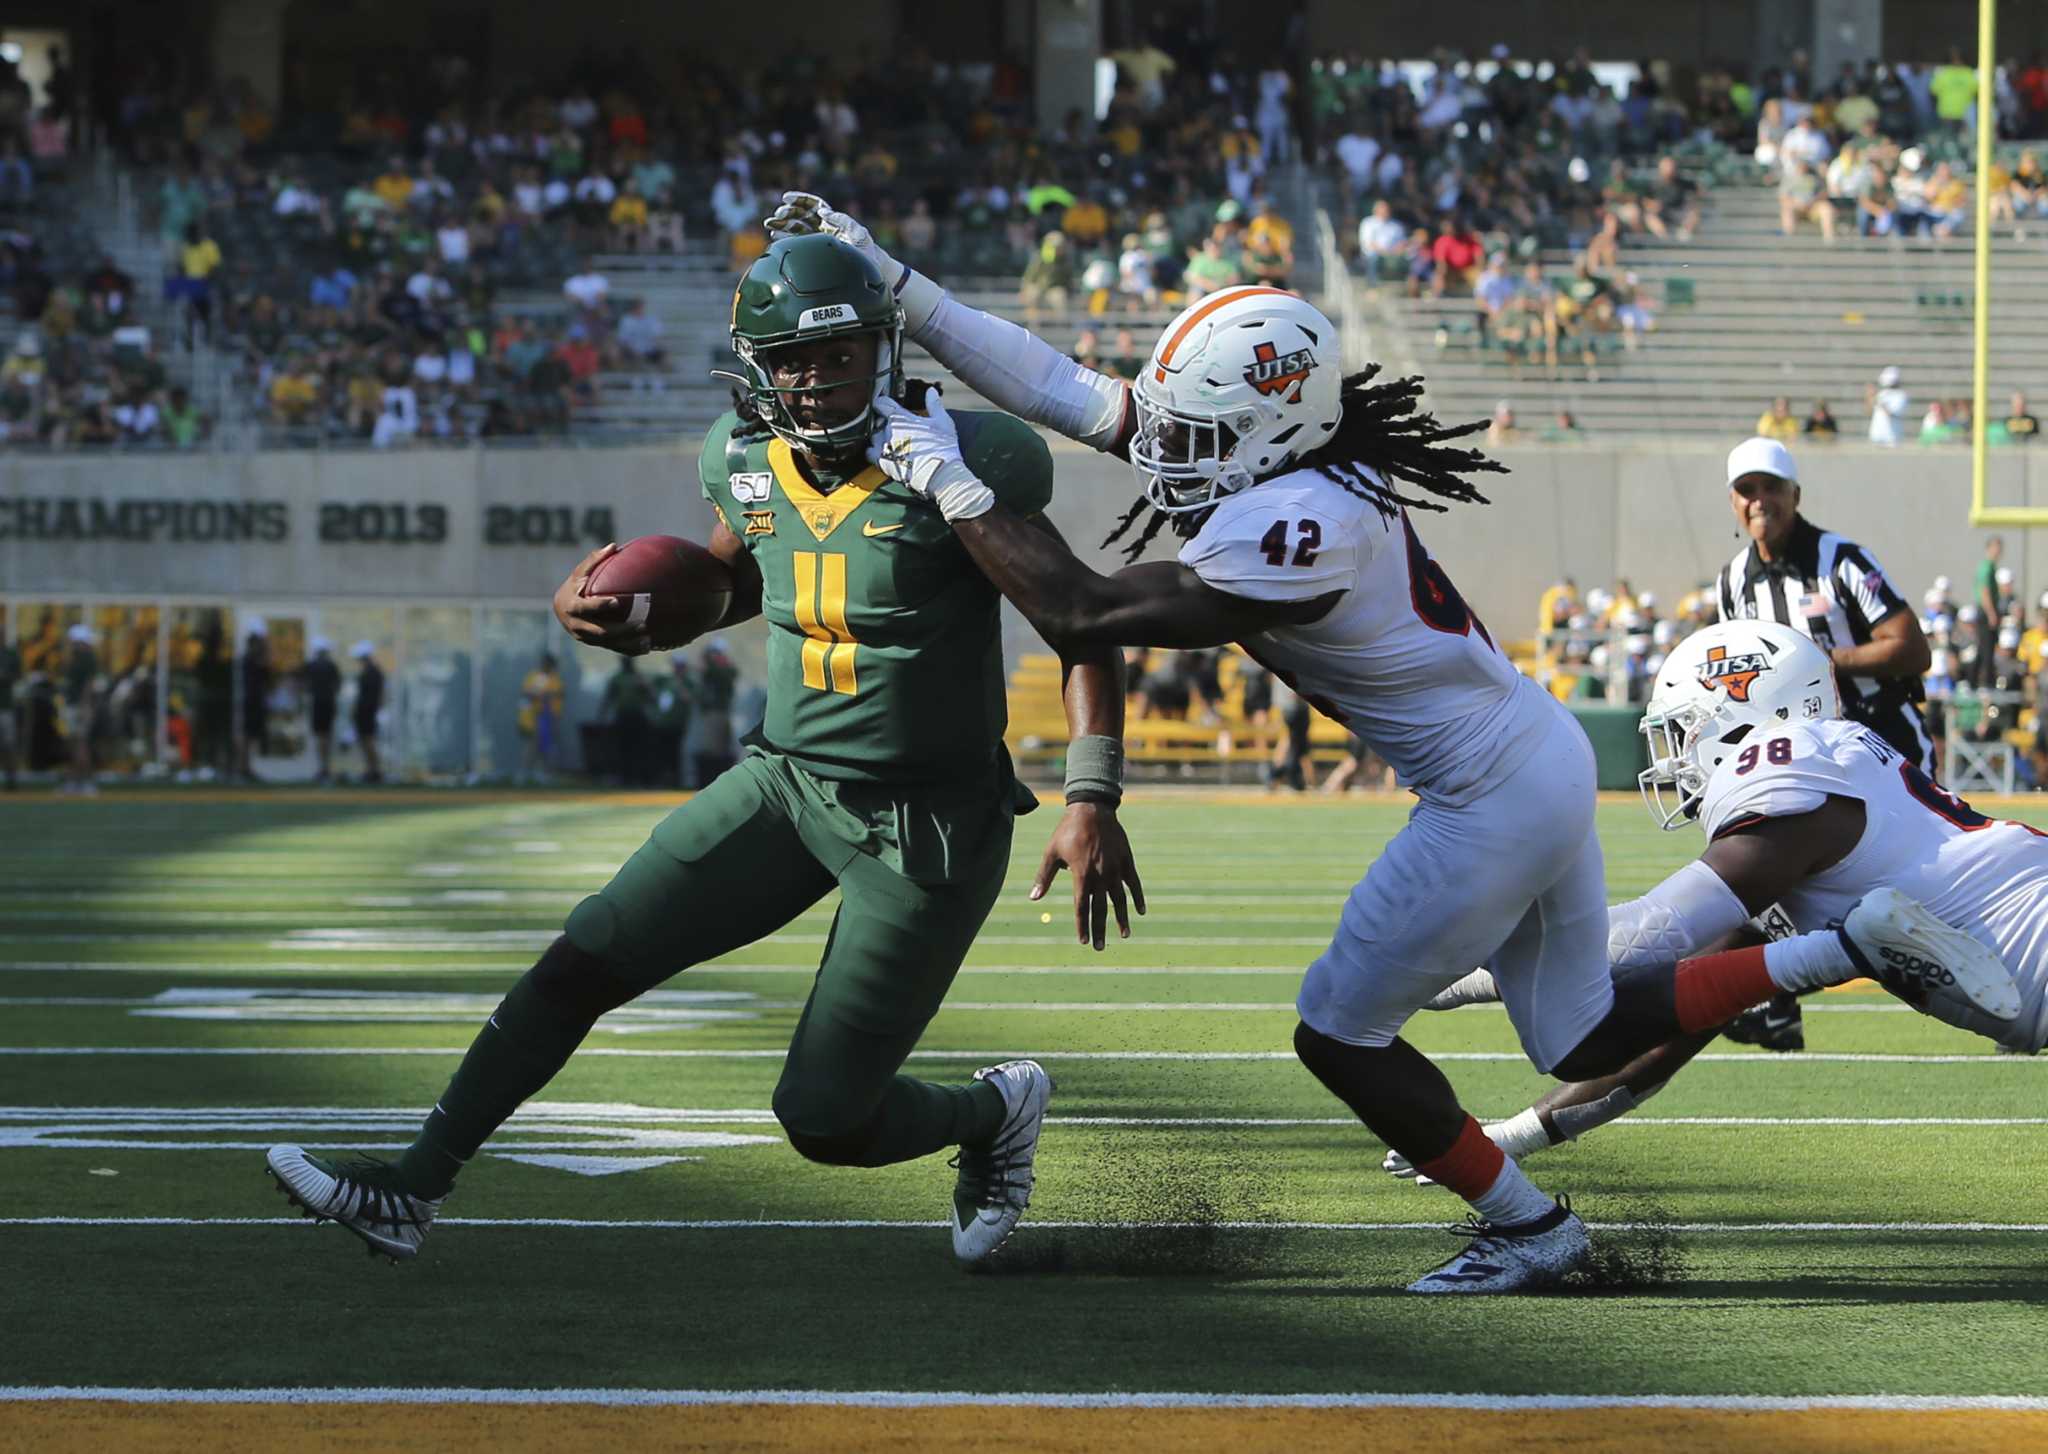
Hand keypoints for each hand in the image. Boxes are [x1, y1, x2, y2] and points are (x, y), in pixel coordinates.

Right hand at [552, 542, 649, 655]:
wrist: (562, 610)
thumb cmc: (574, 586)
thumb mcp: (579, 573)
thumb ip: (594, 560)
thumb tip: (613, 545)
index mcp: (572, 607)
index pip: (585, 608)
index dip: (599, 605)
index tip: (617, 601)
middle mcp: (577, 626)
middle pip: (601, 631)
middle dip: (622, 630)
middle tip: (642, 624)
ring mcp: (586, 638)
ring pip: (609, 644)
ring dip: (629, 643)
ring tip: (648, 640)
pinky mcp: (595, 644)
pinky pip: (614, 648)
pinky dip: (629, 650)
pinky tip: (647, 647)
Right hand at [763, 191, 904, 288]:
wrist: (870, 272)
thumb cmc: (867, 252)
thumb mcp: (859, 233)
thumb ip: (843, 220)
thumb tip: (823, 212)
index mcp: (832, 221)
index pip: (813, 205)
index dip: (800, 200)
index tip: (786, 198)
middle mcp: (823, 229)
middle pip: (801, 216)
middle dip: (787, 214)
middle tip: (776, 216)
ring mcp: (817, 242)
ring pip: (796, 229)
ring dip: (782, 226)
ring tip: (770, 225)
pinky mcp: (814, 254)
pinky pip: (797, 244)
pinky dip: (785, 240)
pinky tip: (775, 238)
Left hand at [871, 391, 962, 493]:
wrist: (939, 473)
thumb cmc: (942, 447)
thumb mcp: (942, 422)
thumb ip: (934, 405)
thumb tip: (931, 391)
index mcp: (900, 418)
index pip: (881, 403)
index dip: (882, 402)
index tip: (884, 404)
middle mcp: (888, 430)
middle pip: (876, 420)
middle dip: (881, 421)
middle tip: (892, 425)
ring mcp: (883, 446)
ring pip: (872, 436)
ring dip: (877, 436)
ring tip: (888, 439)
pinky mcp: (882, 461)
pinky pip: (869, 452)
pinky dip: (872, 451)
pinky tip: (880, 452)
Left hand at [1031, 802, 1145, 950]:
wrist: (1092, 808)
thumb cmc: (1067, 830)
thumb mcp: (1051, 852)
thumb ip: (1044, 876)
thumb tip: (1033, 898)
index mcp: (1081, 874)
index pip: (1082, 907)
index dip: (1082, 926)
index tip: (1083, 941)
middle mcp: (1100, 875)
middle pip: (1100, 909)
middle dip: (1100, 930)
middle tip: (1100, 948)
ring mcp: (1115, 868)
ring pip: (1120, 900)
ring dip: (1121, 919)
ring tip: (1124, 935)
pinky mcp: (1126, 860)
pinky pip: (1134, 883)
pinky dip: (1138, 897)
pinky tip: (1141, 911)